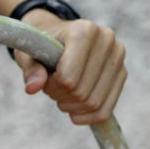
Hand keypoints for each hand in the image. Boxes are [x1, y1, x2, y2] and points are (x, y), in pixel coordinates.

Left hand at [13, 10, 127, 124]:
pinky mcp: (122, 72)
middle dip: (60, 97)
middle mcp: (106, 40)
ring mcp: (117, 57)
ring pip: (94, 103)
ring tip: (61, 94)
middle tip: (51, 88)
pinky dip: (88, 117)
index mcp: (84, 31)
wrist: (57, 35)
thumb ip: (31, 70)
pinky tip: (73, 113)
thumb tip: (32, 88)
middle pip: (81, 92)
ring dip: (72, 107)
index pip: (68, 77)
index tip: (44, 79)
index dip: (52, 86)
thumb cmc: (40, 45)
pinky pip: (106, 109)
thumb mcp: (28, 54)